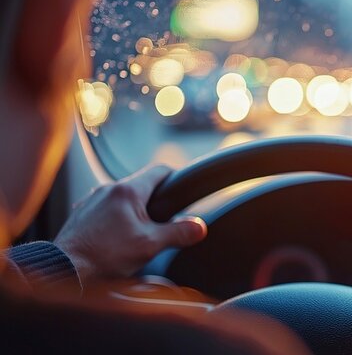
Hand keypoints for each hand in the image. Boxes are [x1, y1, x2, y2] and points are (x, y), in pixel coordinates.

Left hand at [54, 165, 206, 284]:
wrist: (65, 269)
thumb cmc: (104, 256)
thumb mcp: (150, 245)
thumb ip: (179, 233)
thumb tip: (199, 227)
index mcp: (128, 191)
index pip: (159, 170)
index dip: (175, 178)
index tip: (182, 188)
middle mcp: (108, 189)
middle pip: (141, 186)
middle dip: (155, 201)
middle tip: (164, 222)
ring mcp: (92, 201)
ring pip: (122, 198)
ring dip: (134, 211)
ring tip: (140, 235)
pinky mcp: (81, 214)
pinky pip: (106, 210)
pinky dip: (116, 219)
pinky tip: (117, 240)